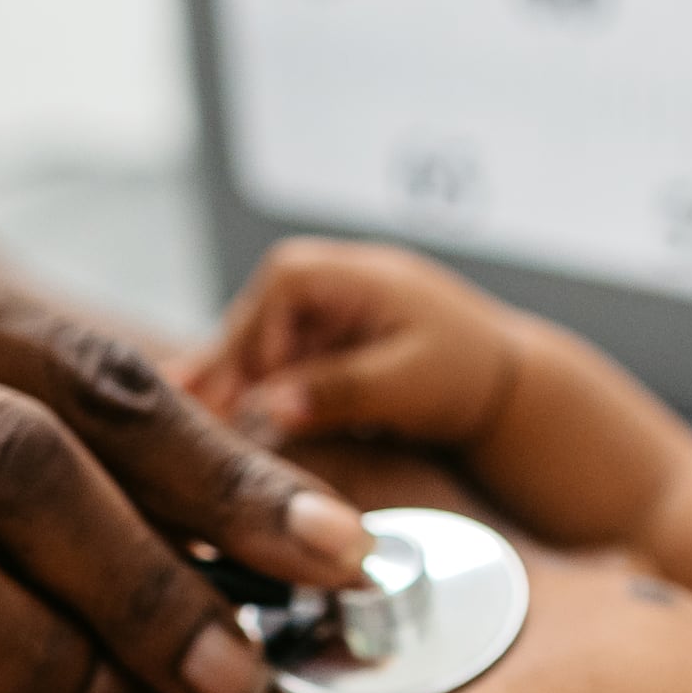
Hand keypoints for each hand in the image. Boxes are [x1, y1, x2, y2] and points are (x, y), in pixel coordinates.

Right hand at [180, 238, 527, 450]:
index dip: (251, 337)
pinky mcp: (320, 345)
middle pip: (255, 317)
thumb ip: (337, 391)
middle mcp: (328, 283)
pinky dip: (250, 392)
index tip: (242, 391)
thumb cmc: (468, 374)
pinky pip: (273, 365)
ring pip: (256, 345)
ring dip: (230, 383)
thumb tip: (270, 407)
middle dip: (224, 366)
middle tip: (187, 411)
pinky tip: (212, 416)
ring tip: (188, 419)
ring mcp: (320, 314)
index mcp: (352, 273)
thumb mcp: (405, 385)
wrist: (505, 387)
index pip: (279, 289)